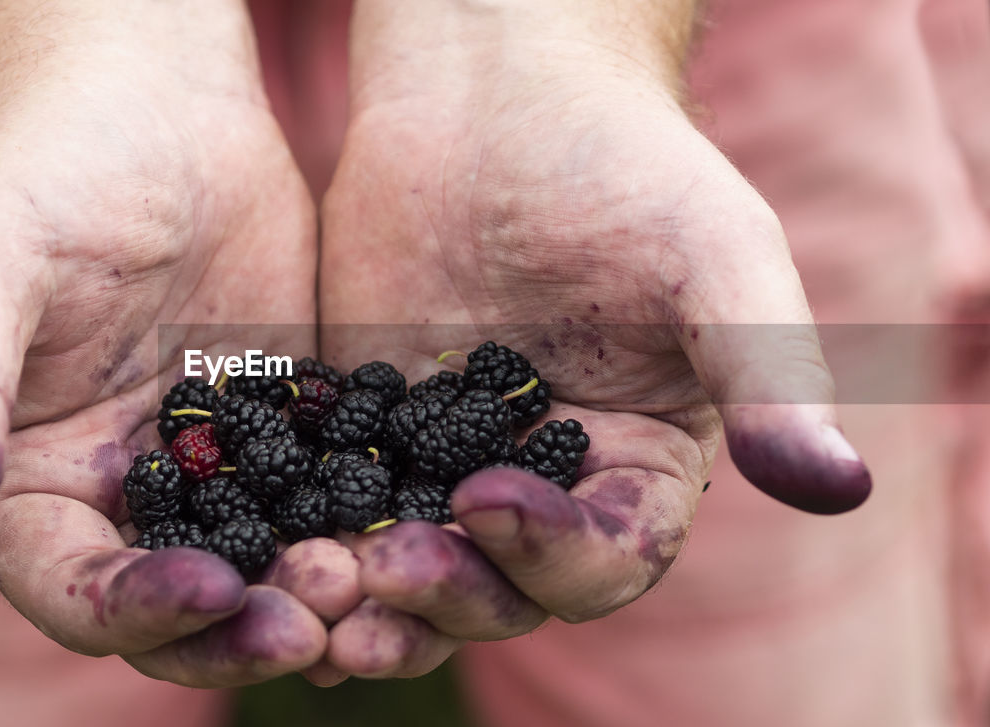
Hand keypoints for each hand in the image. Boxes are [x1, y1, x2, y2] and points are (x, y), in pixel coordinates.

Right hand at [0, 0, 333, 685]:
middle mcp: (128, 492)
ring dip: (320, 592)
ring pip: (270, 563)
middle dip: (243, 627)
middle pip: (182, 604)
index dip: (136, 610)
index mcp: (35, 482)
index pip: (73, 588)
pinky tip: (420, 530)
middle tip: (318, 620)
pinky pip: (333, 491)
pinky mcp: (292, 424)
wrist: (151, 101)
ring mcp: (219, 464)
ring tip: (376, 583)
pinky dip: (370, 522)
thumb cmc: (44, 170)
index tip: (213, 589)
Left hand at [318, 0, 870, 676]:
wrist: (494, 96)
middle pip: (498, 584)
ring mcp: (443, 464)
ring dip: (359, 593)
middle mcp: (542, 484)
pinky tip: (250, 544)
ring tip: (308, 585)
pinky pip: (327, 503)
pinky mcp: (363, 433)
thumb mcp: (711, 256)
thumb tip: (842, 489)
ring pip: (405, 564)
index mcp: (636, 467)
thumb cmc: (621, 164)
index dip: (557, 551)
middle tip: (377, 576)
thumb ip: (766, 371)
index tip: (492, 500)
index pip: (609, 554)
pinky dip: (293, 531)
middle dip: (444, 594)